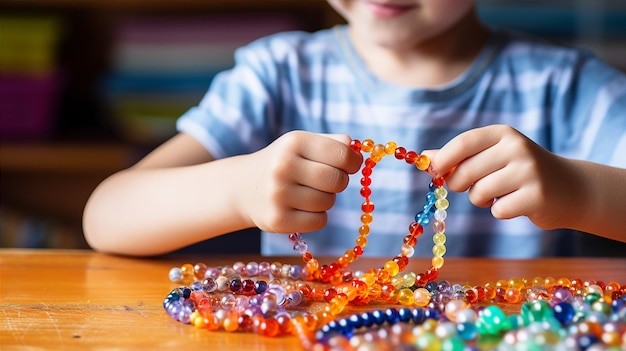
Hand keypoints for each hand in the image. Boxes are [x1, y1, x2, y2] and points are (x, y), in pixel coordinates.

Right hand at [236, 131, 362, 232]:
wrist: (242, 187)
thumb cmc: (284, 163)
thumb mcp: (302, 144)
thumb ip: (333, 142)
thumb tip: (357, 151)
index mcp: (294, 142)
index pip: (342, 154)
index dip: (352, 162)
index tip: (349, 166)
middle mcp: (283, 166)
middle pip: (337, 181)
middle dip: (338, 182)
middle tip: (327, 181)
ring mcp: (278, 194)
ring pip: (328, 202)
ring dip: (325, 200)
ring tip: (307, 193)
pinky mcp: (277, 220)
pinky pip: (319, 221)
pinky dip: (317, 216)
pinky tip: (301, 208)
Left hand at [423, 125, 583, 229]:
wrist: (570, 188)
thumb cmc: (518, 171)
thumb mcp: (492, 156)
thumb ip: (458, 156)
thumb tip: (423, 157)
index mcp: (503, 134)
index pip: (464, 143)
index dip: (444, 159)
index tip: (433, 172)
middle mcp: (517, 148)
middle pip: (466, 172)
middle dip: (460, 185)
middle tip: (473, 187)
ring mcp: (529, 172)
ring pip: (479, 193)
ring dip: (482, 200)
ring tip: (501, 193)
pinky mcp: (536, 197)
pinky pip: (497, 211)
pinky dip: (501, 212)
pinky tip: (517, 204)